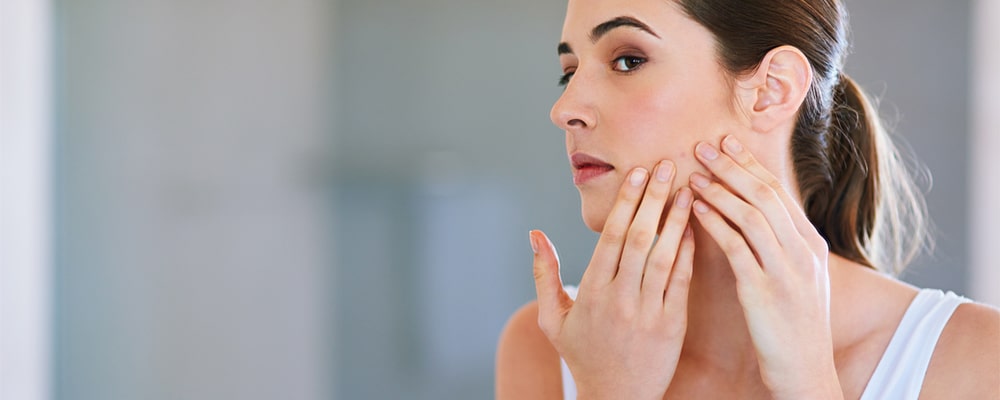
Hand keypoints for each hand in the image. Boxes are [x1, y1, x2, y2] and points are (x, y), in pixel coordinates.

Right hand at [531, 160, 694, 399]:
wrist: (616, 399)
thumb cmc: (582, 354)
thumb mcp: (551, 318)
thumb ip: (544, 274)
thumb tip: (535, 234)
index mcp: (592, 292)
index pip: (612, 237)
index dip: (627, 202)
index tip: (639, 173)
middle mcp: (620, 299)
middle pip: (640, 238)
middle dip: (655, 198)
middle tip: (668, 165)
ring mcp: (648, 312)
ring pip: (665, 256)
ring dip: (677, 219)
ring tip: (689, 188)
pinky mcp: (672, 325)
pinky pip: (682, 281)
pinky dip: (689, 253)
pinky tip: (696, 228)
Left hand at [689, 136, 842, 398]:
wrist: (806, 371)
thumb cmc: (795, 327)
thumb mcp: (800, 279)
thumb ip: (783, 246)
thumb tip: (761, 215)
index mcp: (810, 244)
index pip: (777, 192)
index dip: (750, 164)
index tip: (726, 142)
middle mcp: (801, 251)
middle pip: (765, 195)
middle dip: (732, 167)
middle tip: (703, 145)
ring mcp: (785, 270)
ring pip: (751, 215)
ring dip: (719, 190)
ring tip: (692, 173)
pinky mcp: (764, 290)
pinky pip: (737, 247)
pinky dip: (715, 223)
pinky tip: (696, 210)